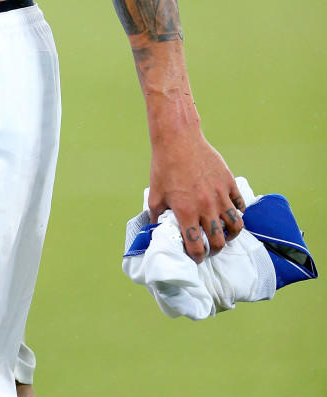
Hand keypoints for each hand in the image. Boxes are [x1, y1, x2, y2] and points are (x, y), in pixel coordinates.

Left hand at [148, 126, 245, 262]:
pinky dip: (237, 212)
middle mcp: (206, 206)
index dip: (196, 257)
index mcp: (186, 212)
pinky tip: (229, 212)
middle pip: (219, 242)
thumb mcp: (155, 194)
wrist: (178, 139)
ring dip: (230, 234)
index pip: (196, 247)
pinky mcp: (229, 182)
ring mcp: (220, 195)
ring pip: (236, 226)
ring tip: (223, 232)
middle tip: (209, 247)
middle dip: (214, 249)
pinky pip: (240, 205)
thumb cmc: (164, 167)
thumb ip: (157, 216)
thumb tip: (156, 232)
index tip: (196, 257)